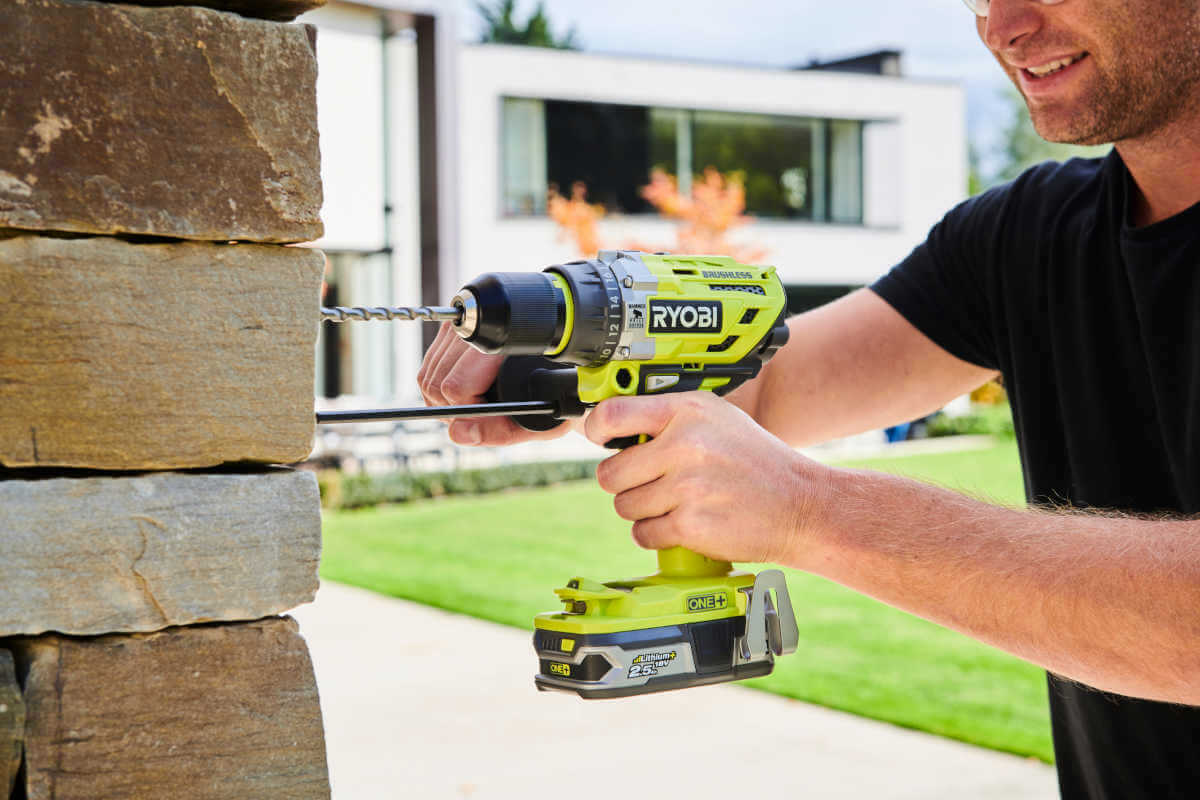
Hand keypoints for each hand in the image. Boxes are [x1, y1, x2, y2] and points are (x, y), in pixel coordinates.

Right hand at [417, 323, 571, 445]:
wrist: (564, 364)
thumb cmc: (553, 392)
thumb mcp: (538, 418)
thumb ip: (497, 430)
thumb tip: (458, 434)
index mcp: (501, 344)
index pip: (456, 387)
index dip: (468, 411)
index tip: (489, 413)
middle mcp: (476, 329)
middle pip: (435, 384)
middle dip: (453, 410)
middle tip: (483, 414)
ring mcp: (460, 326)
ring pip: (426, 378)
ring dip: (444, 402)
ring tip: (477, 406)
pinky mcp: (450, 330)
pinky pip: (427, 371)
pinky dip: (440, 390)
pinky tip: (468, 394)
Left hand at [585, 391, 832, 565]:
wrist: (801, 505)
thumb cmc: (755, 461)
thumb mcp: (715, 418)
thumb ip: (666, 417)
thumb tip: (609, 426)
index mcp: (688, 411)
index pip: (613, 414)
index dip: (596, 430)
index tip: (598, 438)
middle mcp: (686, 444)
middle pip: (611, 472)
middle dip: (625, 484)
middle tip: (652, 483)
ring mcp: (688, 486)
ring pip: (625, 506)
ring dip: (642, 512)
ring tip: (676, 503)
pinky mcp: (691, 524)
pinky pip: (643, 534)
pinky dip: (657, 535)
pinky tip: (683, 523)